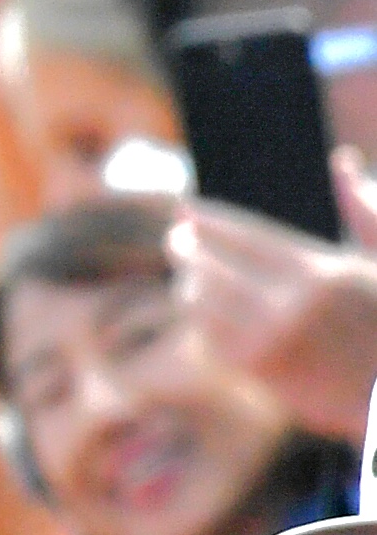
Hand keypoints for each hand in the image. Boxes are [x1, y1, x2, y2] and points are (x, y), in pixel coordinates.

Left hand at [169, 183, 376, 446]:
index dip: (209, 219)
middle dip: (187, 248)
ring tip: (190, 276)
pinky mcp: (257, 375)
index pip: (245, 235)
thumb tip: (340, 159)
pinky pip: (209, 339)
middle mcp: (286, 308)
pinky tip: (203, 312)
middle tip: (176, 237)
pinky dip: (202, 322)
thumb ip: (363, 209)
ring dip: (190, 285)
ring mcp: (267, 344)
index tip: (185, 207)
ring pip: (201, 305)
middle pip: (210, 267)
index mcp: (320, 274)